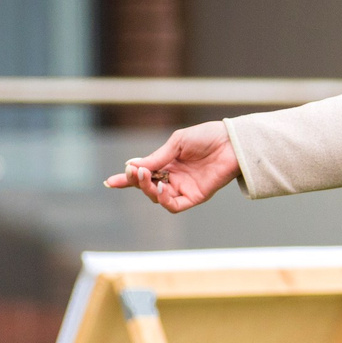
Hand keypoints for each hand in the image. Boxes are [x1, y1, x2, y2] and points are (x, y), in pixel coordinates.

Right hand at [104, 121, 237, 212]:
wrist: (231, 142)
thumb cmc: (207, 137)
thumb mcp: (177, 143)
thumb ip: (157, 157)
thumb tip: (132, 166)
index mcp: (167, 163)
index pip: (143, 174)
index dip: (126, 178)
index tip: (110, 182)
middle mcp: (173, 178)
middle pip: (147, 187)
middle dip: (136, 181)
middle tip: (134, 172)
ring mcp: (184, 188)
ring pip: (158, 197)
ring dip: (147, 189)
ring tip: (145, 177)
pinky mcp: (196, 196)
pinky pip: (175, 205)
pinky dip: (164, 200)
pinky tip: (159, 189)